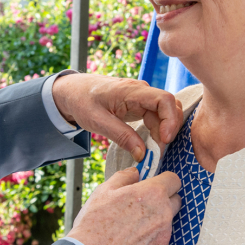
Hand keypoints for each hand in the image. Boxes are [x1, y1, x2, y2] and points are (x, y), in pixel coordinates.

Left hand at [52, 73, 181, 160]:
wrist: (74, 91)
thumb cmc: (82, 101)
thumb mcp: (97, 121)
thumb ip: (121, 136)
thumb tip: (142, 154)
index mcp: (131, 90)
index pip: (164, 99)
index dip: (170, 120)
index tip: (164, 140)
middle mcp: (141, 91)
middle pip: (169, 108)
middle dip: (169, 130)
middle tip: (158, 151)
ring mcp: (142, 98)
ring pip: (165, 114)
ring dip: (163, 132)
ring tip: (152, 150)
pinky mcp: (140, 106)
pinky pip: (156, 117)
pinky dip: (157, 131)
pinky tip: (149, 144)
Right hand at [69, 167, 180, 244]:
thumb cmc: (95, 223)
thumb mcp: (104, 190)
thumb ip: (124, 177)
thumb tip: (135, 173)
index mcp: (152, 194)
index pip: (174, 179)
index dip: (163, 180)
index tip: (155, 184)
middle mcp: (164, 213)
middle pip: (175, 200)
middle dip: (163, 199)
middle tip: (143, 204)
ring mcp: (164, 235)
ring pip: (168, 221)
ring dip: (157, 219)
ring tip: (134, 225)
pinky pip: (162, 239)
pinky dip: (152, 238)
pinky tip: (134, 240)